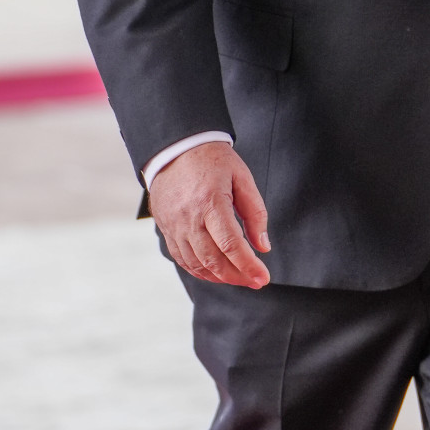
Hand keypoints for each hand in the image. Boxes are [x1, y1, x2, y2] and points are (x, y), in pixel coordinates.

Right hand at [149, 142, 270, 288]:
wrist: (176, 148)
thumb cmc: (212, 160)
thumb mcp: (242, 178)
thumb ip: (255, 212)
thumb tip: (263, 246)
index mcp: (210, 202)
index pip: (231, 245)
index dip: (248, 266)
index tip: (263, 277)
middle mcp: (189, 217)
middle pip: (213, 260)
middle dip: (237, 276)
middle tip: (255, 281)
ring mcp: (174, 225)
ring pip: (196, 264)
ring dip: (220, 277)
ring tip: (239, 277)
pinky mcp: (166, 228)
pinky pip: (182, 258)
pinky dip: (200, 270)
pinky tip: (216, 272)